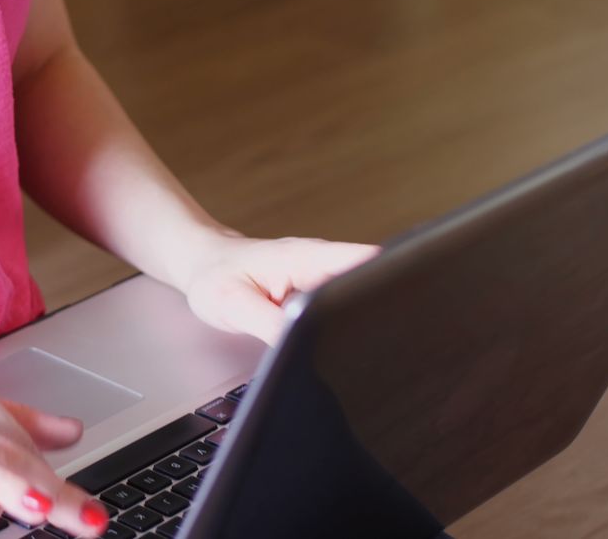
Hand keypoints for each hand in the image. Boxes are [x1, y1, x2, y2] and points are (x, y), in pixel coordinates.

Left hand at [183, 234, 378, 344]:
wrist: (203, 267)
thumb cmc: (215, 277)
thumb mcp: (235, 305)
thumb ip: (271, 325)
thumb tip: (304, 350)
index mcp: (310, 258)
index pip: (370, 262)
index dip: (393, 284)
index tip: (404, 309)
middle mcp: (324, 264)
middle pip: (375, 283)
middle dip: (386, 311)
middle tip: (382, 346)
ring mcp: (324, 278)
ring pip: (361, 300)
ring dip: (366, 321)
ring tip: (361, 350)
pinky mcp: (319, 294)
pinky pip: (343, 308)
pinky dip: (345, 327)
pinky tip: (340, 347)